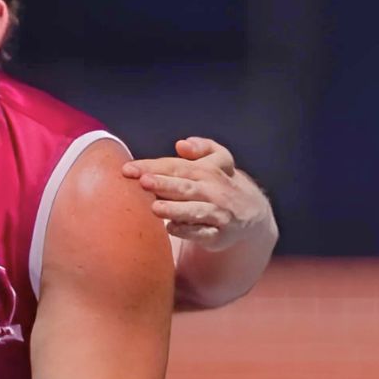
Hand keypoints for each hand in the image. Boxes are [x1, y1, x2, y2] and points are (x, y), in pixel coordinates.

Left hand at [122, 136, 273, 251]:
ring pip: (195, 211)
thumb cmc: (219, 183)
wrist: (249, 213)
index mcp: (208, 170)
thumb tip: (181, 144)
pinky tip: (172, 228)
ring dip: (175, 209)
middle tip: (143, 182)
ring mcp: (217, 212)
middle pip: (186, 186)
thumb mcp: (219, 160)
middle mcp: (213, 190)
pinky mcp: (218, 234)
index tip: (128, 169)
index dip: (153, 167)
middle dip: (164, 184)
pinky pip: (203, 233)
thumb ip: (202, 147)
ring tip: (155, 208)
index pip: (177, 166)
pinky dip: (189, 231)